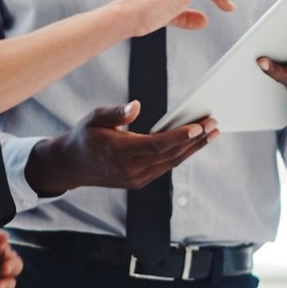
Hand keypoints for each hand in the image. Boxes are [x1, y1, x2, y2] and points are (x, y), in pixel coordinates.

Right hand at [24, 101, 217, 197]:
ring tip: (212, 132)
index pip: (157, 145)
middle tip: (215, 123)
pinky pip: (165, 167)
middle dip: (195, 140)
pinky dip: (181, 154)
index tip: (199, 127)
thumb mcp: (94, 118)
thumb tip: (136, 106)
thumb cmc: (84, 136)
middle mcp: (131, 170)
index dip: (180, 137)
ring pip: (171, 163)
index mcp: (120, 152)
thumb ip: (116, 113)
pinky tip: (193, 143)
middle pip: (171, 155)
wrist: (72, 165)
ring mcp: (136, 178)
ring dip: (193, 148)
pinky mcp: (139, 181)